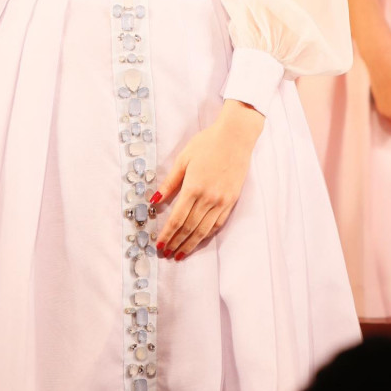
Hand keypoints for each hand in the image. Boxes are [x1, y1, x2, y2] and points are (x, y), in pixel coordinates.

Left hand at [152, 100, 263, 259]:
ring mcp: (222, 201)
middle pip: (189, 228)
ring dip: (190, 244)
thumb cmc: (207, 143)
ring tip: (180, 254)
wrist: (235, 137)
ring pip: (204, 230)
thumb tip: (154, 201)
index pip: (177, 218)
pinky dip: (207, 235)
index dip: (167, 234)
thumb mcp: (183, 159)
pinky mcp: (231, 200)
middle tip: (166, 254)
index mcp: (193, 187)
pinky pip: (218, 224)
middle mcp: (208, 198)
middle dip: (176, 243)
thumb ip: (169, 182)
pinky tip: (199, 240)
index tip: (159, 244)